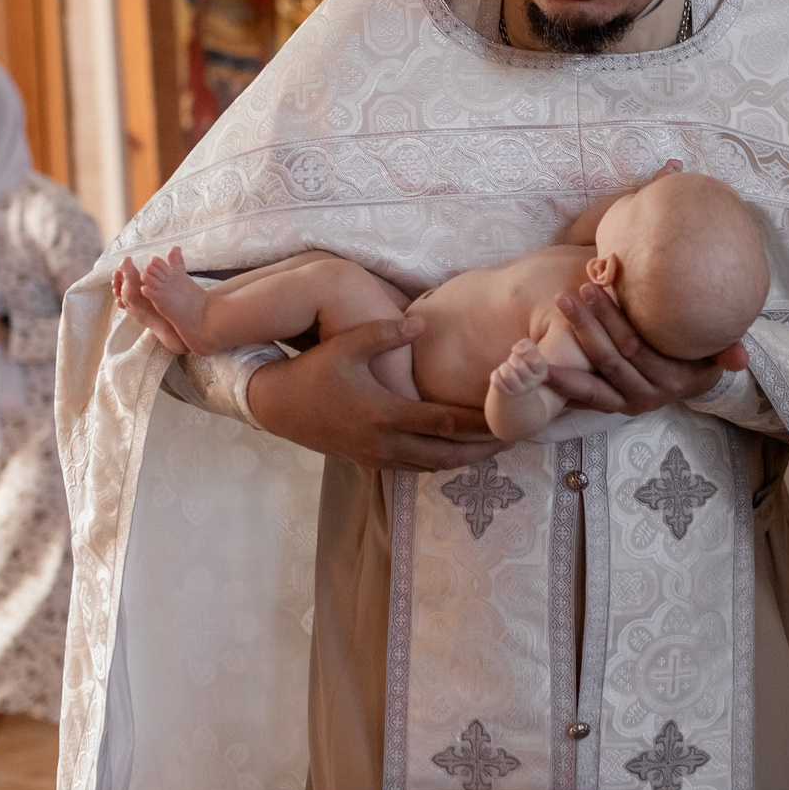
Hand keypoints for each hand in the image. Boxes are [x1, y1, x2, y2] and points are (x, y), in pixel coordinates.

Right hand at [247, 313, 508, 471]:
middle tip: (513, 440)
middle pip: (447, 454)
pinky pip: (414, 468)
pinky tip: (455, 452)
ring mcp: (376, 456)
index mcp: (385, 413)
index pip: (446, 423)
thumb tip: (421, 321)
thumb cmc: (312, 370)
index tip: (506, 417)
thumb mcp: (345, 346)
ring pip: (432, 466)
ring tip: (492, 448)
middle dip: (483, 450)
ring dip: (464, 459)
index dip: (480, 424)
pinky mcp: (368, 461)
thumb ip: (384, 334)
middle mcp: (385, 442)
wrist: (274, 404)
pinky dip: (439, 462)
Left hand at [489, 338, 548, 396]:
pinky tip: (500, 374)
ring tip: (506, 367)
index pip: (535, 361)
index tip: (520, 351)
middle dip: (513, 358)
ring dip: (504, 366)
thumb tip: (516, 350)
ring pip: (508, 375)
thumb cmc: (525, 361)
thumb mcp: (530, 350)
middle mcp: (533, 382)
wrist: (519, 380)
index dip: (525, 352)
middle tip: (513, 360)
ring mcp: (520, 389)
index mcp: (541, 370)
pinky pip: (497, 382)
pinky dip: (495, 374)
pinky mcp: (507, 392)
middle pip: (519, 366)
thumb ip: (527, 345)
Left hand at [538, 283, 747, 414]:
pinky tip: (539, 365)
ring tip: (550, 321)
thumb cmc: (701, 351)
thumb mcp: (717, 348)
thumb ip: (726, 348)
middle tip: (567, 295)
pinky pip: (585, 398)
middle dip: (587, 326)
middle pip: (612, 359)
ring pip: (595, 378)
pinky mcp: (613, 408)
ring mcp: (629, 404)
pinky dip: (562, 382)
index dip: (613, 318)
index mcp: (674, 379)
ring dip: (571, 349)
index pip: (637, 346)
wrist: (695, 378)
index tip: (594, 286)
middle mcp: (650, 395)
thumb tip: (741, 359)